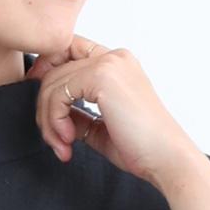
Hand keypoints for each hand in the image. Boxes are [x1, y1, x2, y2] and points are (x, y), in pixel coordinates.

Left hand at [26, 34, 199, 182]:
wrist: (165, 159)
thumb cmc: (140, 148)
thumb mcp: (99, 127)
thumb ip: (76, 114)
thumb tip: (50, 114)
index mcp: (117, 64)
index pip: (68, 50)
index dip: (47, 73)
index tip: (44, 107)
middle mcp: (114, 57)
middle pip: (54, 67)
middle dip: (45, 109)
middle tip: (55, 141)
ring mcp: (109, 63)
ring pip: (52, 82)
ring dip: (49, 120)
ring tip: (63, 146)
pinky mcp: (102, 76)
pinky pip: (58, 92)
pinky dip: (54, 119)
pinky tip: (69, 140)